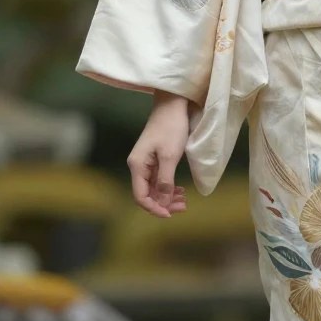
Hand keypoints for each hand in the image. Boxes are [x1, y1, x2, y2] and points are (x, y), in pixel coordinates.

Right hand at [127, 91, 189, 217]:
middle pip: (147, 194)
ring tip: (184, 201)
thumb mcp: (170, 156)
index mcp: (137, 165)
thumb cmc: (171, 127)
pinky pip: (159, 179)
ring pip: (155, 188)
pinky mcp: (155, 159)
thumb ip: (165, 180)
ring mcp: (147, 163)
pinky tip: (180, 190)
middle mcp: (139, 166)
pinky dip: (169, 187)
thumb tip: (163, 202)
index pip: (140, 196)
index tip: (170, 214)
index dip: (154, 208)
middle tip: (183, 207)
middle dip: (163, 203)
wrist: (172, 105)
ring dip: (167, 197)